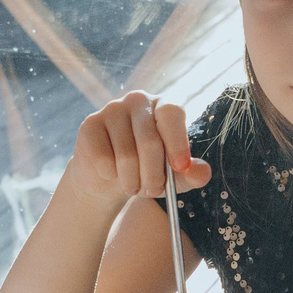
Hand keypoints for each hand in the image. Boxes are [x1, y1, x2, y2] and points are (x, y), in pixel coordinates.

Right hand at [70, 92, 211, 205]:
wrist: (109, 178)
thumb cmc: (146, 170)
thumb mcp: (173, 176)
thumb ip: (191, 174)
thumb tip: (203, 173)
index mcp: (164, 105)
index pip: (172, 113)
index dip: (177, 141)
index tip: (180, 168)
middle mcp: (138, 101)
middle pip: (150, 141)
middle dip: (153, 175)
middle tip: (152, 191)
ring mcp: (111, 109)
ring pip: (126, 155)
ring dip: (132, 181)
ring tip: (133, 186)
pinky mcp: (90, 124)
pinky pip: (103, 159)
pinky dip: (110, 176)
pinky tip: (111, 174)